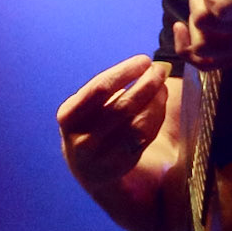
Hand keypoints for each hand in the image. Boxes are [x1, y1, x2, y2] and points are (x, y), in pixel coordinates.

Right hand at [57, 55, 173, 190]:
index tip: (144, 60)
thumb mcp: (89, 107)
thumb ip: (112, 86)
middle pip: (121, 106)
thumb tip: (149, 67)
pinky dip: (156, 118)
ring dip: (155, 102)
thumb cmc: (94, 125)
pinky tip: (160, 106)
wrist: (91, 170)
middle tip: (160, 71)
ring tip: (163, 88)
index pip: (100, 88)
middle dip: (146, 84)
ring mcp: (100, 157)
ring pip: (136, 124)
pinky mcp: (119, 167)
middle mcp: (80, 139)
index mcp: (68, 116)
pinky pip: (143, 138)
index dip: (125, 72)